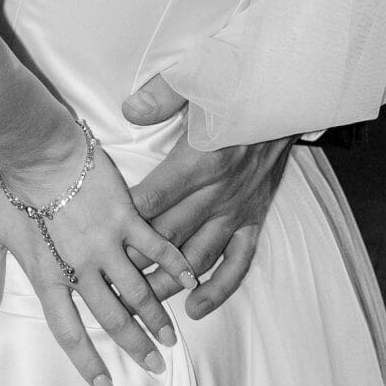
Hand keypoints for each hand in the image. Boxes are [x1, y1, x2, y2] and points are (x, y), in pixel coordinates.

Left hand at [0, 143, 195, 385]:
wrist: (34, 147)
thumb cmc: (8, 186)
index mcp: (48, 277)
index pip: (69, 332)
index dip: (88, 362)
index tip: (106, 385)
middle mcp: (80, 269)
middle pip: (112, 317)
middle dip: (136, 345)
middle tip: (156, 365)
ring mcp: (105, 244)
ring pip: (137, 289)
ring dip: (157, 315)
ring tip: (171, 336)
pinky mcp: (125, 217)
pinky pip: (154, 246)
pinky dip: (172, 264)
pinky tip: (189, 278)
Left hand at [122, 75, 293, 320]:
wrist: (288, 93)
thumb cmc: (240, 82)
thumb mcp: (198, 76)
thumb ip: (161, 96)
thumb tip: (129, 111)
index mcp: (200, 160)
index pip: (152, 201)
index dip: (123, 226)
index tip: (97, 243)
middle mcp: (218, 192)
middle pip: (169, 237)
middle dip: (135, 263)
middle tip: (106, 285)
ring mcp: (237, 209)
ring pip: (197, 257)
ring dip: (169, 282)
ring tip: (141, 307)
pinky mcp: (254, 217)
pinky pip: (238, 261)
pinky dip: (218, 288)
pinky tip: (196, 308)